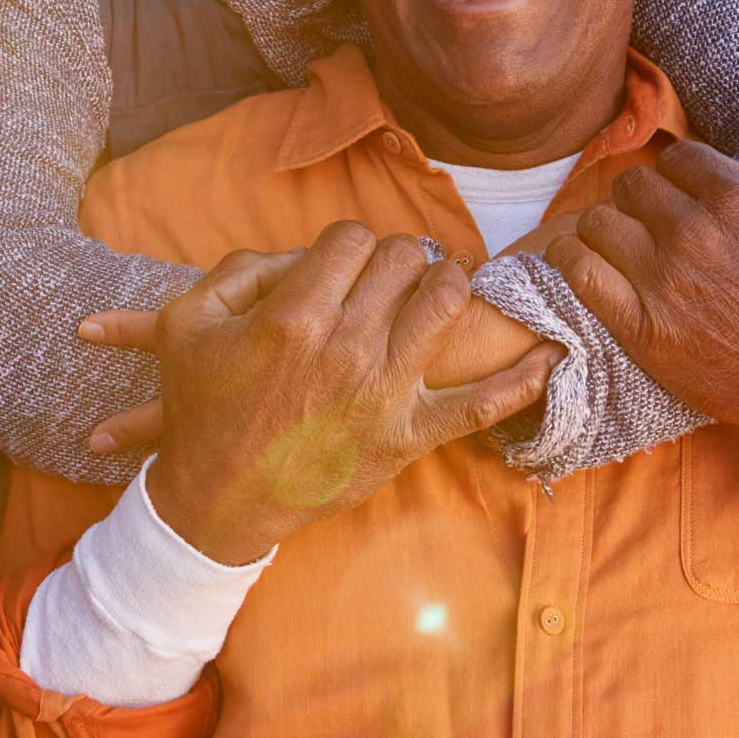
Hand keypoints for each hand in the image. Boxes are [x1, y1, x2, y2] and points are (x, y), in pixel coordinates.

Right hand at [117, 224, 559, 564]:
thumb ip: (238, 270)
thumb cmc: (202, 407)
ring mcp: (384, 393)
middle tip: (386, 275)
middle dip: (396, 257)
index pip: (350, 238)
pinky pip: (483, 404)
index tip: (338, 264)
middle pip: (403, 260)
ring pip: (447, 303)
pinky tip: (551, 353)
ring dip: (447, 283)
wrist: (218, 500)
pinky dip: (523, 379)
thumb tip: (300, 255)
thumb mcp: (187, 322)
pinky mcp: (410, 436)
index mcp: (292, 316)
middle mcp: (346, 347)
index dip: (345, 243)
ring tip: (437, 288)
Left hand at [544, 115, 738, 507]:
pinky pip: (577, 273)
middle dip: (649, 196)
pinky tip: (588, 262)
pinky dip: (573, 259)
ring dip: (610, 226)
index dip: (687, 172)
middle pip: (634, 185)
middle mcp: (692, 234)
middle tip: (665, 222)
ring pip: (597, 222)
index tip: (696, 195)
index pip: (679, 157)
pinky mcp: (641, 329)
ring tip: (630, 244)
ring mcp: (662, 282)